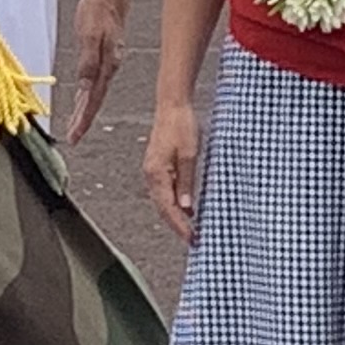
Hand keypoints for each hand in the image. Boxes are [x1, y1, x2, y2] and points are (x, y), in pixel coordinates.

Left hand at [56, 0, 131, 143]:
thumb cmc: (98, 7)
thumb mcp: (88, 33)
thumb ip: (88, 60)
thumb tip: (85, 87)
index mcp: (107, 63)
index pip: (94, 99)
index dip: (84, 119)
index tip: (75, 135)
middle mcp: (110, 65)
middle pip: (95, 100)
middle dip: (84, 120)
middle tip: (73, 137)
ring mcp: (108, 60)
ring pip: (95, 91)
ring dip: (85, 109)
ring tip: (75, 124)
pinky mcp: (104, 53)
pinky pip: (95, 79)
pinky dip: (87, 93)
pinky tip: (82, 97)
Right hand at [145, 101, 202, 241]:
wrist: (173, 104)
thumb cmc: (181, 125)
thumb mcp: (190, 155)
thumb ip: (187, 182)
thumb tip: (186, 208)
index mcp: (157, 173)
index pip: (168, 208)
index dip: (180, 226)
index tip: (193, 239)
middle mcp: (151, 174)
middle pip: (163, 208)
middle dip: (177, 225)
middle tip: (193, 240)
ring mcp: (153, 170)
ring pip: (163, 201)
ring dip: (175, 216)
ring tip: (190, 229)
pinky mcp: (158, 165)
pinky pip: (165, 191)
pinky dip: (174, 203)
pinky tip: (186, 208)